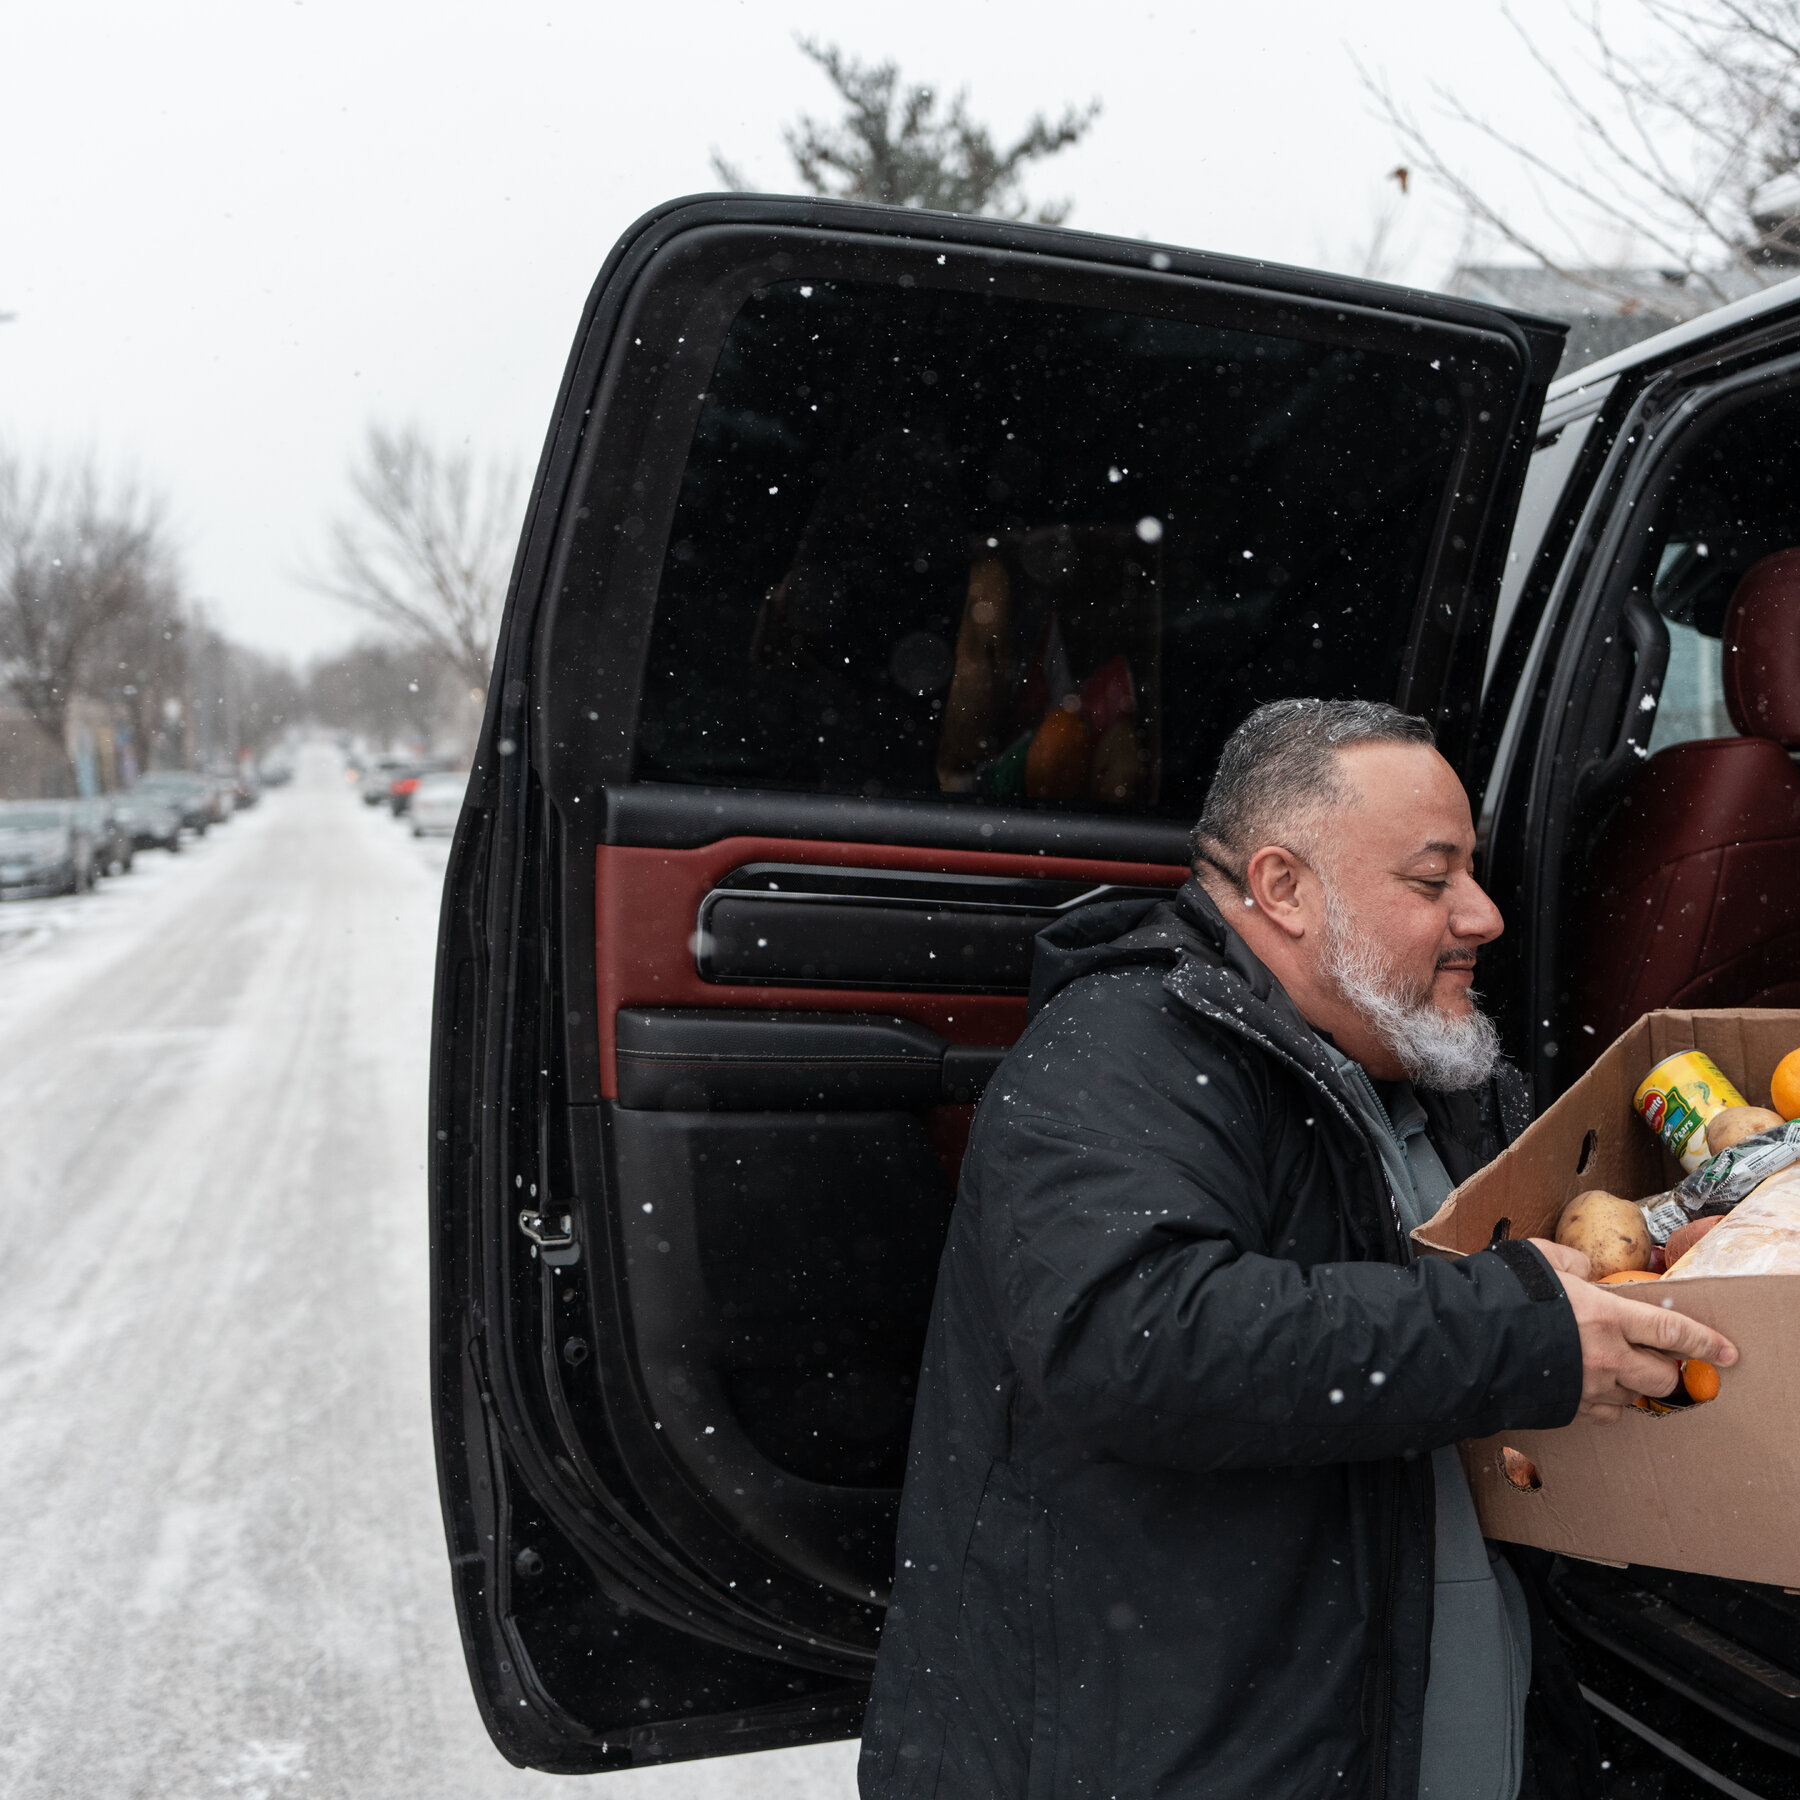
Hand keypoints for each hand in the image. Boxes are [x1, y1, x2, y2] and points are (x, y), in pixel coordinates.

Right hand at [1523, 1237, 1739, 1419]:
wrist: (1466, 1339)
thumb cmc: (1503, 1294)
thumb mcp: (1540, 1258)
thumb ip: (1573, 1262)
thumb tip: (1587, 1271)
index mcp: (1605, 1316)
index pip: (1671, 1332)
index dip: (1704, 1342)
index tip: (1727, 1352)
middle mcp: (1605, 1357)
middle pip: (1662, 1377)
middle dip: (1671, 1372)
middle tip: (1666, 1363)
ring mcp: (1588, 1387)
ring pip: (1633, 1398)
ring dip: (1633, 1385)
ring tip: (1615, 1369)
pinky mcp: (1569, 1408)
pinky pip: (1604, 1413)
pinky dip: (1607, 1401)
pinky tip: (1591, 1385)